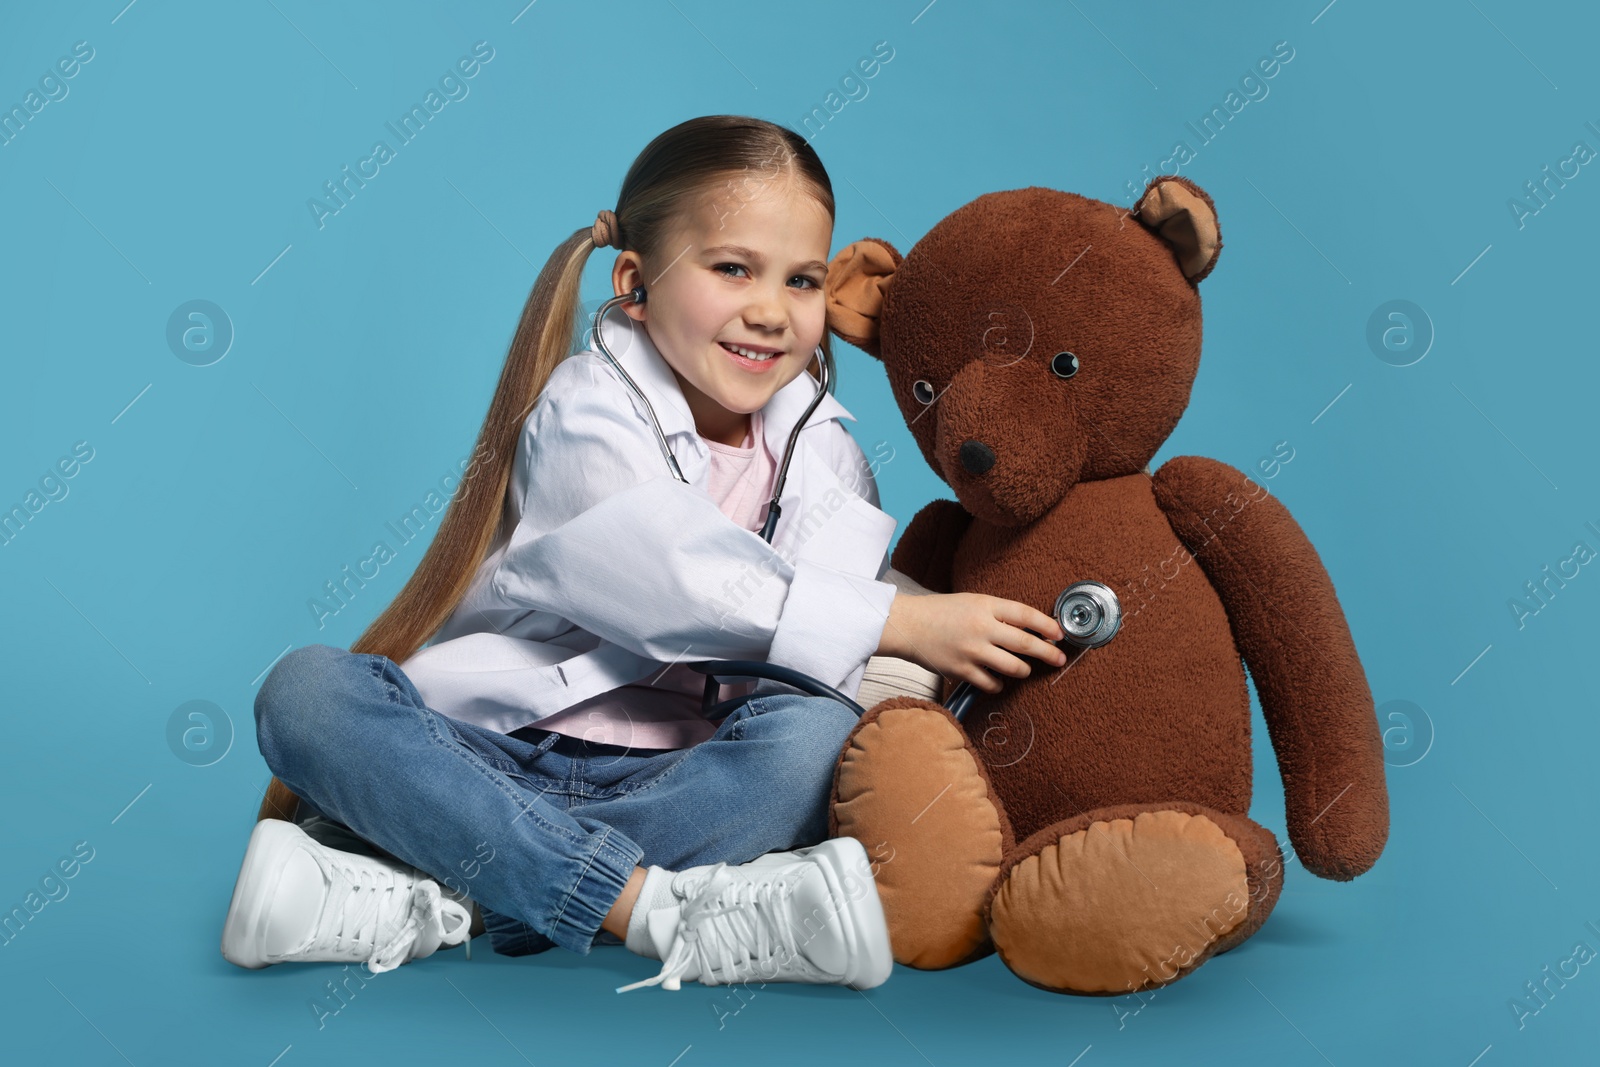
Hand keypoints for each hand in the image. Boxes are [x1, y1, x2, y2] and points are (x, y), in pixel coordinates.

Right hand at [877, 592, 1066, 693]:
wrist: (907, 625)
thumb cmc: (940, 612)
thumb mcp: (972, 602)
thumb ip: (998, 613)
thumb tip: (1029, 627)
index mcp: (985, 606)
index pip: (1026, 615)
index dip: (1047, 625)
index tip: (1060, 634)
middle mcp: (981, 628)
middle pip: (1026, 644)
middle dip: (1048, 653)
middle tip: (1059, 659)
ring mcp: (972, 651)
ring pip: (1014, 667)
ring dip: (1024, 670)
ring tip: (1024, 669)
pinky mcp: (962, 670)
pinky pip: (992, 684)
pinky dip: (999, 684)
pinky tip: (997, 679)